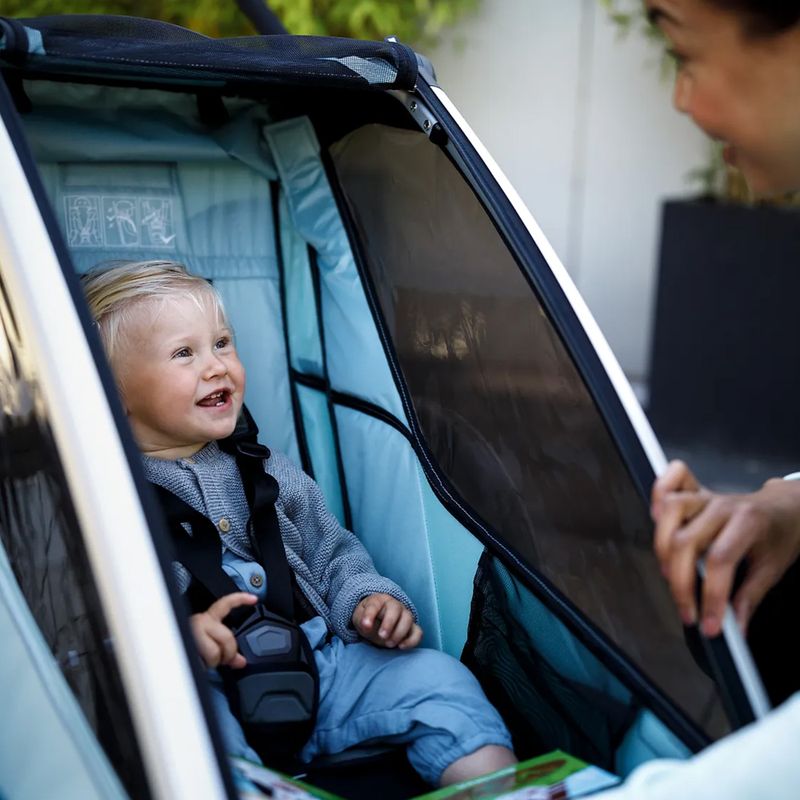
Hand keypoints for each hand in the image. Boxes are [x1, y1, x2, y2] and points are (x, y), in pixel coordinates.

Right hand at [190, 592, 257, 668]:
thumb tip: (241, 661)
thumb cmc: (185, 650)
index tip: (254, 599)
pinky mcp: (186, 644)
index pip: (225, 604)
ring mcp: (192, 632)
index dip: (240, 599)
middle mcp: (200, 621)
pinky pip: (202, 660)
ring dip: (213, 662)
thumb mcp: (210, 648)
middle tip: (221, 660)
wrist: (167, 655)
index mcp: (207, 619)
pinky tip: (197, 663)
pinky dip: (203, 666)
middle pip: (226, 636)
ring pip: (214, 651)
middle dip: (227, 653)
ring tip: (204, 661)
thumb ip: (226, 652)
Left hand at [351, 593, 422, 649]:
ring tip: (389, 644)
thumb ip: (362, 620)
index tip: (365, 626)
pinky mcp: (412, 628)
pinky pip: (418, 632)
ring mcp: (405, 615)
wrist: (378, 621)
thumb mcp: (359, 618)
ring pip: (408, 619)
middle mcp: (395, 605)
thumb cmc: (368, 618)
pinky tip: (401, 647)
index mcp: (379, 600)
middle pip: (396, 609)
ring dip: (399, 632)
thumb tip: (366, 626)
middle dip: (389, 623)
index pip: (375, 604)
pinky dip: (412, 640)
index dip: (370, 615)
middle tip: (381, 636)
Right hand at [652, 460, 799, 636]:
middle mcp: (723, 506)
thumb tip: (735, 627)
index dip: (710, 596)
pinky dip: (657, 495)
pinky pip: (670, 481)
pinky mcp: (695, 492)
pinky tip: (656, 519)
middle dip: (680, 584)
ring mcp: (706, 496)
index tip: (709, 624)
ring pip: (669, 513)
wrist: (786, 508)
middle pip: (685, 541)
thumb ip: (750, 597)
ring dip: (662, 548)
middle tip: (687, 611)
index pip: (719, 560)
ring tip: (669, 574)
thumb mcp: (773, 569)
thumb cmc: (779, 535)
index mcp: (749, 523)